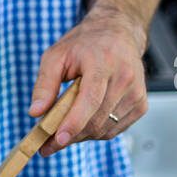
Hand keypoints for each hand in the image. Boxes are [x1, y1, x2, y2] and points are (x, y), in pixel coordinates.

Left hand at [28, 6, 147, 155]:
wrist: (117, 33)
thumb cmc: (85, 44)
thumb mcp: (56, 55)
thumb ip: (44, 84)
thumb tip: (36, 112)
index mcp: (103, 62)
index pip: (91, 99)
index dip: (74, 122)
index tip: (57, 139)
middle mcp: (124, 78)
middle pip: (96, 120)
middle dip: (70, 136)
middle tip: (47, 144)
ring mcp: (136, 93)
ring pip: (105, 129)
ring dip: (81, 136)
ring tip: (63, 130)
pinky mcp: (140, 104)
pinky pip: (115, 130)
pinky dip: (96, 132)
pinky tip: (83, 123)